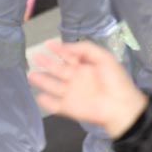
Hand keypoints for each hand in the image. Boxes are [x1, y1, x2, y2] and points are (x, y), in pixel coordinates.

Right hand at [28, 39, 147, 138]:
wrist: (121, 106)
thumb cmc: (115, 81)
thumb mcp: (104, 57)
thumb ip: (85, 49)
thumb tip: (66, 46)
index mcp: (85, 67)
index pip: (69, 56)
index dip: (59, 49)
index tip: (48, 43)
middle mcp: (77, 79)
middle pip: (58, 69)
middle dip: (46, 62)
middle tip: (34, 56)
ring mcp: (72, 93)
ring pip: (53, 85)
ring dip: (42, 80)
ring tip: (30, 75)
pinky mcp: (69, 108)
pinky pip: (55, 105)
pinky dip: (46, 102)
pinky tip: (39, 96)